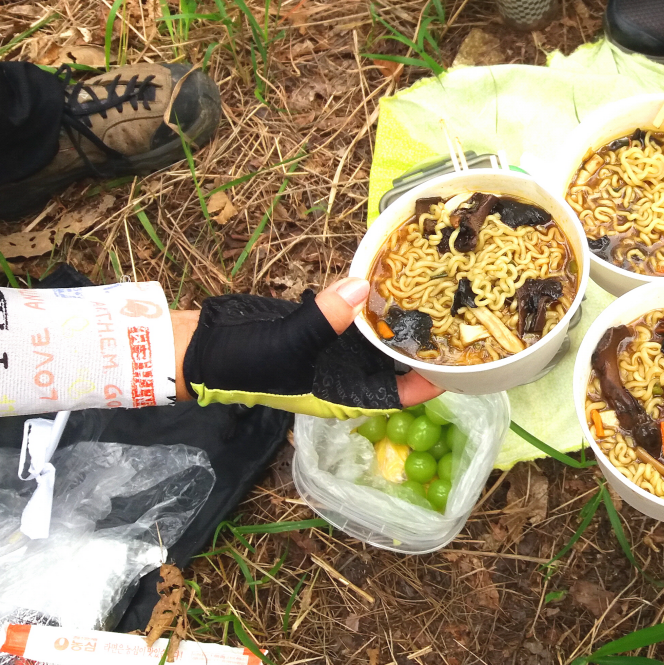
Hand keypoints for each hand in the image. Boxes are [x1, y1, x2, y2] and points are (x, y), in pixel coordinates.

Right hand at [178, 278, 441, 412]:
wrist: (203, 344)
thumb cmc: (244, 365)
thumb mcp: (285, 346)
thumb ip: (322, 320)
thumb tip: (359, 288)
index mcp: (346, 393)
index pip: (401, 393)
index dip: (432, 380)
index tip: (460, 360)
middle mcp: (348, 372)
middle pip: (398, 361)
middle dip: (425, 342)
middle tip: (460, 312)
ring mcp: (337, 345)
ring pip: (380, 332)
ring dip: (403, 314)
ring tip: (438, 288)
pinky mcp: (324, 318)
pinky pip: (356, 307)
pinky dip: (373, 293)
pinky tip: (394, 271)